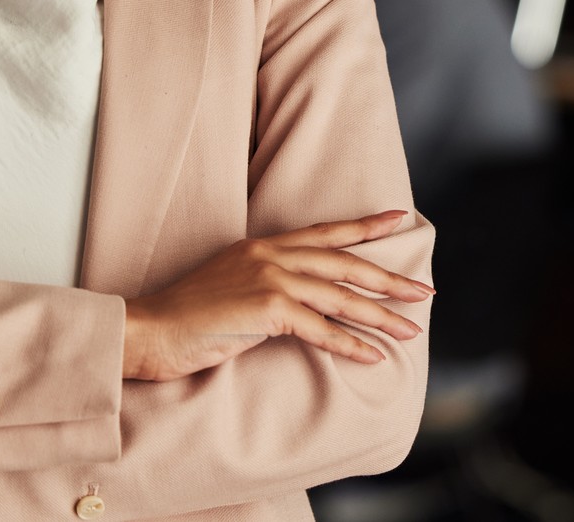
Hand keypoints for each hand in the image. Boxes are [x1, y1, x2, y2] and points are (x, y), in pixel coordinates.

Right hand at [122, 211, 433, 381]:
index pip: (325, 232)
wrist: (149, 329)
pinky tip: (373, 356)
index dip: (364, 226)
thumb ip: (266, 283)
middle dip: (389, 278)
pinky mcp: (266, 309)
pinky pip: (320, 328)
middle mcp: (271, 254)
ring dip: (380, 315)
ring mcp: (270, 278)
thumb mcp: (231, 285)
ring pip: (340, 296)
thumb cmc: (186, 316)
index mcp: (264, 245)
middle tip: (424, 291)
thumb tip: (300, 301)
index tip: (398, 218)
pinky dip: (350, 344)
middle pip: (345, 263)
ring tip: (410, 329)